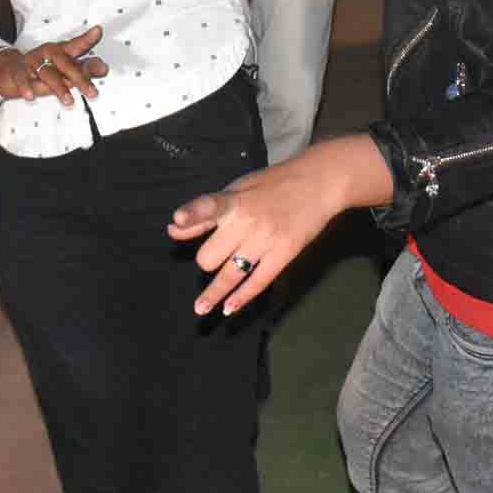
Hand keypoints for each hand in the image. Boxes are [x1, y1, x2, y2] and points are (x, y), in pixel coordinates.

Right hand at [0, 25, 108, 106]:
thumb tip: (104, 68)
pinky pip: (21, 77)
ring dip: (58, 87)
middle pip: (65, 62)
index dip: (87, 39)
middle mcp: (47, 53)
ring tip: (69, 101)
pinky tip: (30, 96)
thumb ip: (83, 68)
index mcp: (60, 51)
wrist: (8, 70)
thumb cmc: (41, 69)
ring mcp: (31, 61)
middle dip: (80, 77)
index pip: (76, 45)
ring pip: (46, 72)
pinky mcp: (17, 71)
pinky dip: (26, 86)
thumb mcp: (63, 70)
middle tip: (92, 92)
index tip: (99, 32)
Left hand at [166, 136, 383, 315]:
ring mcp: (266, 240)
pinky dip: (241, 297)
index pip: (210, 206)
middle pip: (211, 255)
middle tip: (218, 255)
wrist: (318, 183)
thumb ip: (206, 212)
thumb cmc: (274, 184)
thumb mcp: (238, 189)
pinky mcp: (284, 254)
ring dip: (213, 294)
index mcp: (235, 199)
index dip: (193, 214)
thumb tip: (173, 228)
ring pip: (230, 274)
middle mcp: (248, 220)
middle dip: (209, 259)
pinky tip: (229, 308)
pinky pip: (258, 282)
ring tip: (201, 309)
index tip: (178, 220)